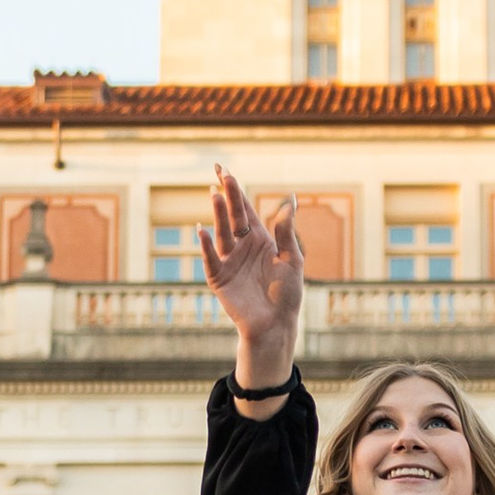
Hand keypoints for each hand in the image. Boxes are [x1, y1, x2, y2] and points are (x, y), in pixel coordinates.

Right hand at [199, 163, 304, 390]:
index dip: (235, 190)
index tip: (225, 170)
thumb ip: (286, 231)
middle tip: (219, 171)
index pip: (245, 209)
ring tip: (215, 194)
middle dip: (226, 194)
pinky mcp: (219, 279)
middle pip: (231, 216)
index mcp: (259, 240)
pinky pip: (210, 259)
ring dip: (218, 214)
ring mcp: (229, 262)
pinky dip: (206, 246)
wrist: (275, 325)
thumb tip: (290, 199)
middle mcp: (241, 247)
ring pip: (221, 233)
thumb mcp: (292, 260)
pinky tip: (202, 230)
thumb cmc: (287, 294)